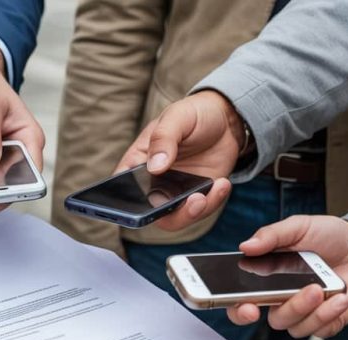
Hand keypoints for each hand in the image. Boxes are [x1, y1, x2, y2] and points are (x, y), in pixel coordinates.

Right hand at [115, 91, 242, 231]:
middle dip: (168, 214)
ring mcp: (175, 192)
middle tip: (192, 200)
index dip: (124, 205)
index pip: (121, 189)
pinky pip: (200, 211)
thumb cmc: (193, 113)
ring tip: (209, 191)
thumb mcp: (177, 117)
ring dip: (193, 212)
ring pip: (175, 218)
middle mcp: (152, 182)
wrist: (226, 119)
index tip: (142, 205)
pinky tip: (222, 184)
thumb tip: (155, 167)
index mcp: (137, 163)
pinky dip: (212, 202)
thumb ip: (164, 139)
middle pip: (149, 212)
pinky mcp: (197, 196)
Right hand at [229, 216, 347, 337]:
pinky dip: (330, 315)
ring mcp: (307, 313)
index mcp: (268, 279)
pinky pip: (322, 330)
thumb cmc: (330, 236)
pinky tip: (341, 297)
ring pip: (297, 327)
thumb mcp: (299, 227)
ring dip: (312, 310)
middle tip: (300, 293)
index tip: (248, 308)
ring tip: (323, 289)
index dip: (240, 311)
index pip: (243, 302)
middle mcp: (284, 300)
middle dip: (289, 309)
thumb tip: (245, 246)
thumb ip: (271, 235)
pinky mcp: (329, 321)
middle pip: (274, 319)